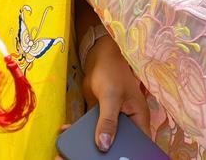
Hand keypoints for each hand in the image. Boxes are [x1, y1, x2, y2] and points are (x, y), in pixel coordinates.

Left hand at [80, 34, 152, 150]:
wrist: (98, 56)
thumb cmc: (112, 72)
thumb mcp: (111, 96)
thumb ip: (108, 121)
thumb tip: (104, 146)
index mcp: (138, 119)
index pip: (139, 144)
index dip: (131, 154)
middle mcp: (127, 123)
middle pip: (119, 145)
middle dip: (105, 153)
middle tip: (86, 157)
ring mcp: (113, 121)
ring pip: (103, 139)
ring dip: (88, 144)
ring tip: (72, 150)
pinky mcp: (98, 117)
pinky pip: (90, 129)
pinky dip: (79, 132)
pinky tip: (66, 131)